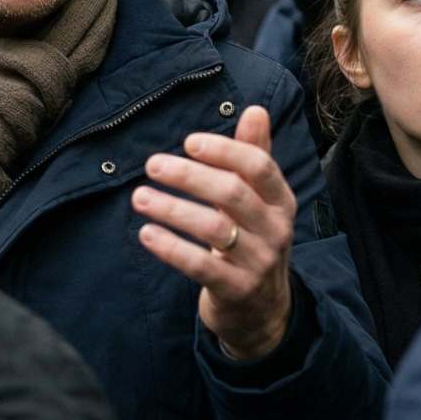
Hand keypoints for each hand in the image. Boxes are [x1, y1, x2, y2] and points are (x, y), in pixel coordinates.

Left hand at [134, 106, 295, 360]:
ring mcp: (258, 262)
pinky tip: (146, 233)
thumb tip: (255, 110)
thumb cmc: (252, 239)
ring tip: (139, 197)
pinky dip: (170, 248)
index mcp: (280, 200)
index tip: (188, 141)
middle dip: (189, 176)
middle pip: (232, 194)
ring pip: (213, 230)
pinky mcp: (236, 289)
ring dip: (172, 210)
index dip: (224, 150)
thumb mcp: (259, 200)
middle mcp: (275, 229)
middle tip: (152, 164)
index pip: (259, 166)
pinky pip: (199, 266)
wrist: (262, 309)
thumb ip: (253, 155)